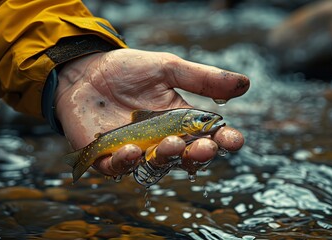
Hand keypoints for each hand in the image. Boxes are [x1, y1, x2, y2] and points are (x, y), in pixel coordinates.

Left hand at [55, 49, 248, 176]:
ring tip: (170, 144)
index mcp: (180, 122)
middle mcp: (162, 141)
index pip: (208, 136)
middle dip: (198, 155)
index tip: (234, 139)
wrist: (86, 71)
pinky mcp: (108, 157)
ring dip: (166, 159)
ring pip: (157, 166)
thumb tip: (245, 84)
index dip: (223, 140)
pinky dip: (126, 162)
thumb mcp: (168, 68)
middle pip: (186, 157)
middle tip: (204, 147)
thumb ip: (202, 78)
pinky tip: (131, 150)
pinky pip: (120, 168)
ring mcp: (136, 151)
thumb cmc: (128, 70)